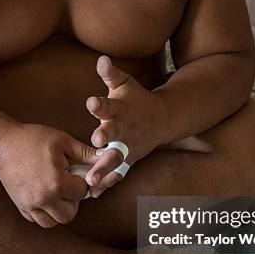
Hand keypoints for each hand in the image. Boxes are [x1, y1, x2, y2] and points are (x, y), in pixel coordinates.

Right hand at [0, 123, 97, 227]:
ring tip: (58, 194)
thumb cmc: (33, 139)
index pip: (82, 192)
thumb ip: (85, 153)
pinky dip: (45, 213)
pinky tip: (46, 198)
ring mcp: (31, 205)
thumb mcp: (62, 140)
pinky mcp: (21, 206)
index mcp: (57, 182)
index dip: (83, 182)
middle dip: (74, 202)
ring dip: (60, 211)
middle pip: (70, 214)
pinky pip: (38, 220)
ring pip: (54, 222)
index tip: (76, 173)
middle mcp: (44, 198)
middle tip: (69, 186)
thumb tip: (107, 156)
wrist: (2, 145)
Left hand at [85, 56, 166, 196]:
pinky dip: (107, 184)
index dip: (100, 104)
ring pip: (115, 159)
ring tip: (91, 180)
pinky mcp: (128, 160)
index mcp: (119, 110)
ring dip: (104, 169)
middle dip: (105, 137)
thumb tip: (101, 58)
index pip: (108, 105)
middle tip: (96, 140)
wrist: (163, 119)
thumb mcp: (125, 84)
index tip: (91, 102)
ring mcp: (127, 147)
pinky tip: (93, 194)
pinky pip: (117, 174)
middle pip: (114, 135)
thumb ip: (111, 74)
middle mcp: (123, 130)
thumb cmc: (137, 99)